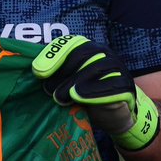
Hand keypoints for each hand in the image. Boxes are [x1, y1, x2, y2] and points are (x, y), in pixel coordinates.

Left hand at [32, 35, 158, 150]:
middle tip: (48, 91)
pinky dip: (93, 91)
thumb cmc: (87, 98)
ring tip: (60, 98)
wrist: (116, 116)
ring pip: (95, 69)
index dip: (53, 55)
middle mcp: (104, 53)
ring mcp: (118, 68)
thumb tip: (34, 72)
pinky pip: (111, 85)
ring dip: (74, 83)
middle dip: (62, 73)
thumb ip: (55, 76)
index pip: (70, 44)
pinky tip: (79, 97)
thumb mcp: (69, 84)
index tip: (38, 72)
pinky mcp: (127, 86)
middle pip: (82, 56)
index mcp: (89, 48)